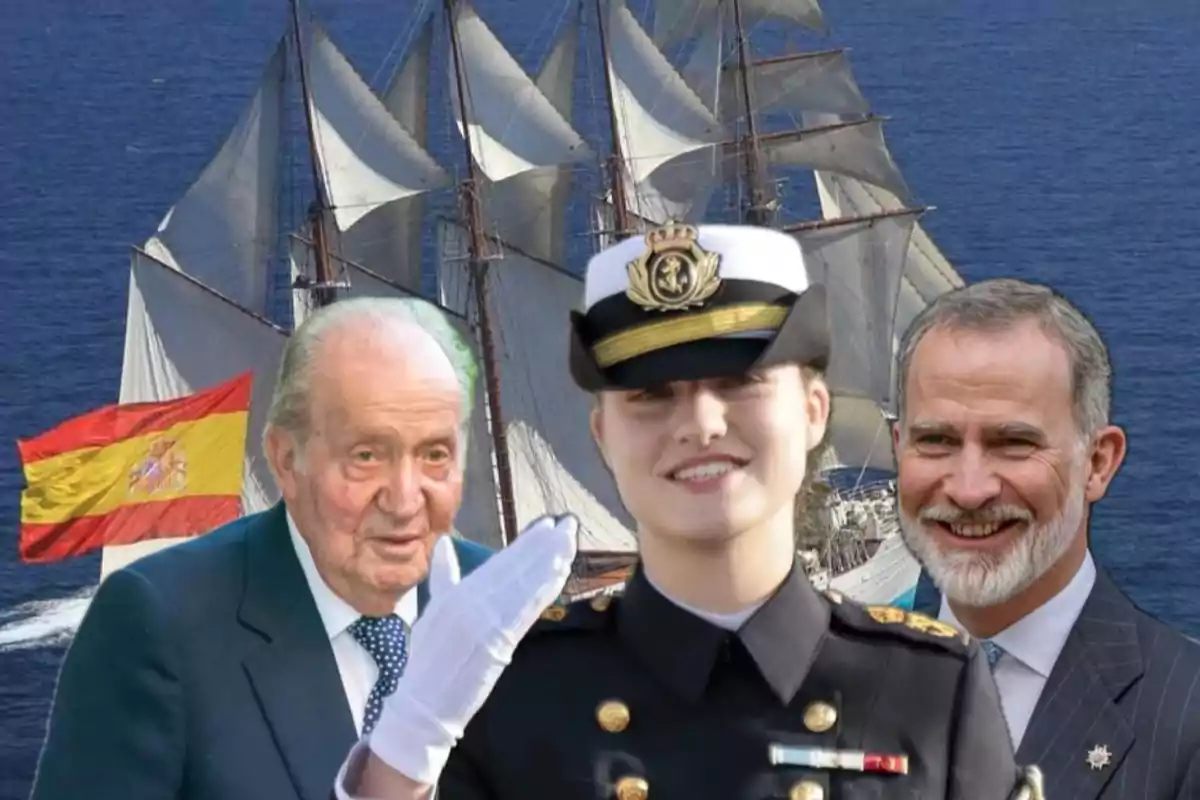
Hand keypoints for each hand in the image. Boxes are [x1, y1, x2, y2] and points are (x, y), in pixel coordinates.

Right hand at [366, 514, 578, 784]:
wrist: (424, 702)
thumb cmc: (427, 659)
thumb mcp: (431, 610)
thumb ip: (443, 577)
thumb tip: (444, 545)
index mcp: (457, 592)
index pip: (499, 561)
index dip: (526, 543)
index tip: (547, 525)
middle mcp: (471, 601)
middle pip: (516, 567)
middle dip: (545, 544)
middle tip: (568, 523)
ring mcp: (485, 620)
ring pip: (524, 584)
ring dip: (551, 560)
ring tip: (570, 540)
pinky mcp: (498, 641)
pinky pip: (526, 610)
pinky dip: (544, 589)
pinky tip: (560, 573)